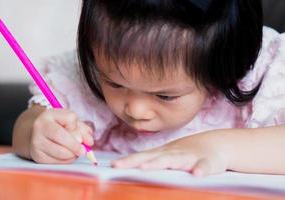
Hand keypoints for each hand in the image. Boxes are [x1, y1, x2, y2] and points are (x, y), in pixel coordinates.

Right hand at [30, 109, 93, 163]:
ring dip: (72, 155)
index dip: (77, 127)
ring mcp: (36, 142)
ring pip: (59, 152)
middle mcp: (40, 126)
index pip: (69, 119)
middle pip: (60, 135)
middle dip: (75, 145)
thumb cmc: (59, 127)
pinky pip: (55, 162)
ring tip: (75, 153)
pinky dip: (65, 161)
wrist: (38, 135)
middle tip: (82, 151)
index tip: (79, 134)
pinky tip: (67, 157)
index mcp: (50, 114)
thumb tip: (89, 142)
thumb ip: (83, 130)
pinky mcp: (37, 155)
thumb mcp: (71, 123)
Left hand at [112, 132, 229, 176]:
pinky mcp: (207, 162)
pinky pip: (204, 166)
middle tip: (119, 166)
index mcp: (164, 154)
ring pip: (175, 160)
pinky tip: (197, 174)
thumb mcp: (169, 156)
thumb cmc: (187, 153)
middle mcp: (174, 154)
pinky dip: (201, 169)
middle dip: (136, 161)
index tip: (113, 165)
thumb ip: (154, 161)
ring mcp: (190, 157)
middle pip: (154, 158)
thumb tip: (134, 168)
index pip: (143, 156)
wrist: (216, 144)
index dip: (128, 161)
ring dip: (161, 163)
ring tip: (146, 167)